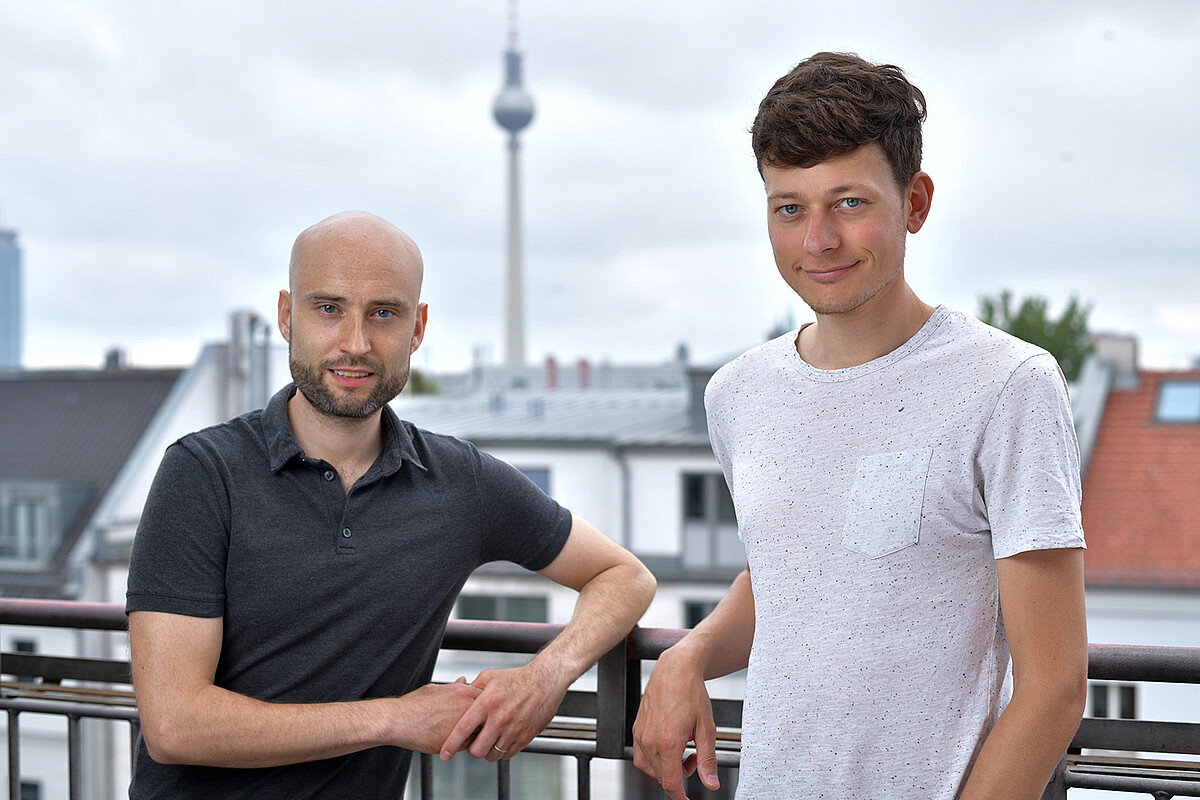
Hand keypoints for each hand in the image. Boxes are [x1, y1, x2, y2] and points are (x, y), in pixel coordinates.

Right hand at [392, 678, 482, 753]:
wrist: (397, 721)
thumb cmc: (413, 706)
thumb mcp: (435, 689)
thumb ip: (454, 686)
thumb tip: (464, 679)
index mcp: (463, 691)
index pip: (487, 697)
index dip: (486, 705)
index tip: (483, 709)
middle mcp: (466, 705)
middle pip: (490, 714)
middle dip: (488, 719)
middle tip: (482, 724)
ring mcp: (462, 724)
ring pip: (482, 731)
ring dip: (480, 733)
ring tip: (471, 734)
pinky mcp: (455, 742)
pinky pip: (470, 745)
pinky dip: (468, 745)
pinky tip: (460, 742)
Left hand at [439, 659, 569, 761]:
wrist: (545, 680)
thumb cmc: (517, 678)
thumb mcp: (489, 677)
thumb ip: (472, 689)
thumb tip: (458, 698)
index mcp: (487, 703)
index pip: (463, 729)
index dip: (451, 744)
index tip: (444, 754)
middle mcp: (499, 718)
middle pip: (477, 750)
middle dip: (471, 750)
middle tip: (473, 743)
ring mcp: (513, 729)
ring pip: (492, 755)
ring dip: (487, 751)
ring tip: (489, 739)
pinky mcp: (525, 736)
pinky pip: (508, 754)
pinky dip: (502, 751)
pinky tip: (502, 739)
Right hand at [632, 650, 719, 799]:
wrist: (675, 669)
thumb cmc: (691, 693)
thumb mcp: (706, 728)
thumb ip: (707, 760)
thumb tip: (711, 783)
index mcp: (667, 742)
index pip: (670, 782)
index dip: (680, 796)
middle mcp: (649, 739)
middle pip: (661, 776)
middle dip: (679, 775)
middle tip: (694, 758)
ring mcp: (640, 734)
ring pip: (650, 768)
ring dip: (666, 768)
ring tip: (682, 752)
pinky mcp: (637, 728)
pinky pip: (641, 755)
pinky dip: (655, 758)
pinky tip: (668, 745)